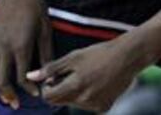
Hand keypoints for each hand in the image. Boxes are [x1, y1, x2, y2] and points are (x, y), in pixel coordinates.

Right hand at [0, 0, 52, 108]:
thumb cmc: (36, 7)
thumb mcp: (45, 29)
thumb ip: (46, 52)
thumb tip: (49, 70)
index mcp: (20, 46)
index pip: (23, 76)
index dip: (30, 88)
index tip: (37, 94)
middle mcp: (3, 47)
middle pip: (1, 79)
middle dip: (9, 94)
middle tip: (16, 104)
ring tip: (3, 93)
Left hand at [26, 35, 141, 111]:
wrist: (129, 56)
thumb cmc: (101, 53)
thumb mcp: (74, 57)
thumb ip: (51, 69)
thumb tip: (30, 77)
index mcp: (75, 86)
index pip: (48, 97)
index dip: (48, 87)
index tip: (54, 78)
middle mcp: (84, 99)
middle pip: (60, 101)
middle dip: (61, 90)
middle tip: (72, 74)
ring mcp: (95, 105)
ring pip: (74, 104)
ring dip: (74, 94)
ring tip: (87, 76)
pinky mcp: (105, 107)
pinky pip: (88, 106)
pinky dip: (88, 97)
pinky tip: (97, 83)